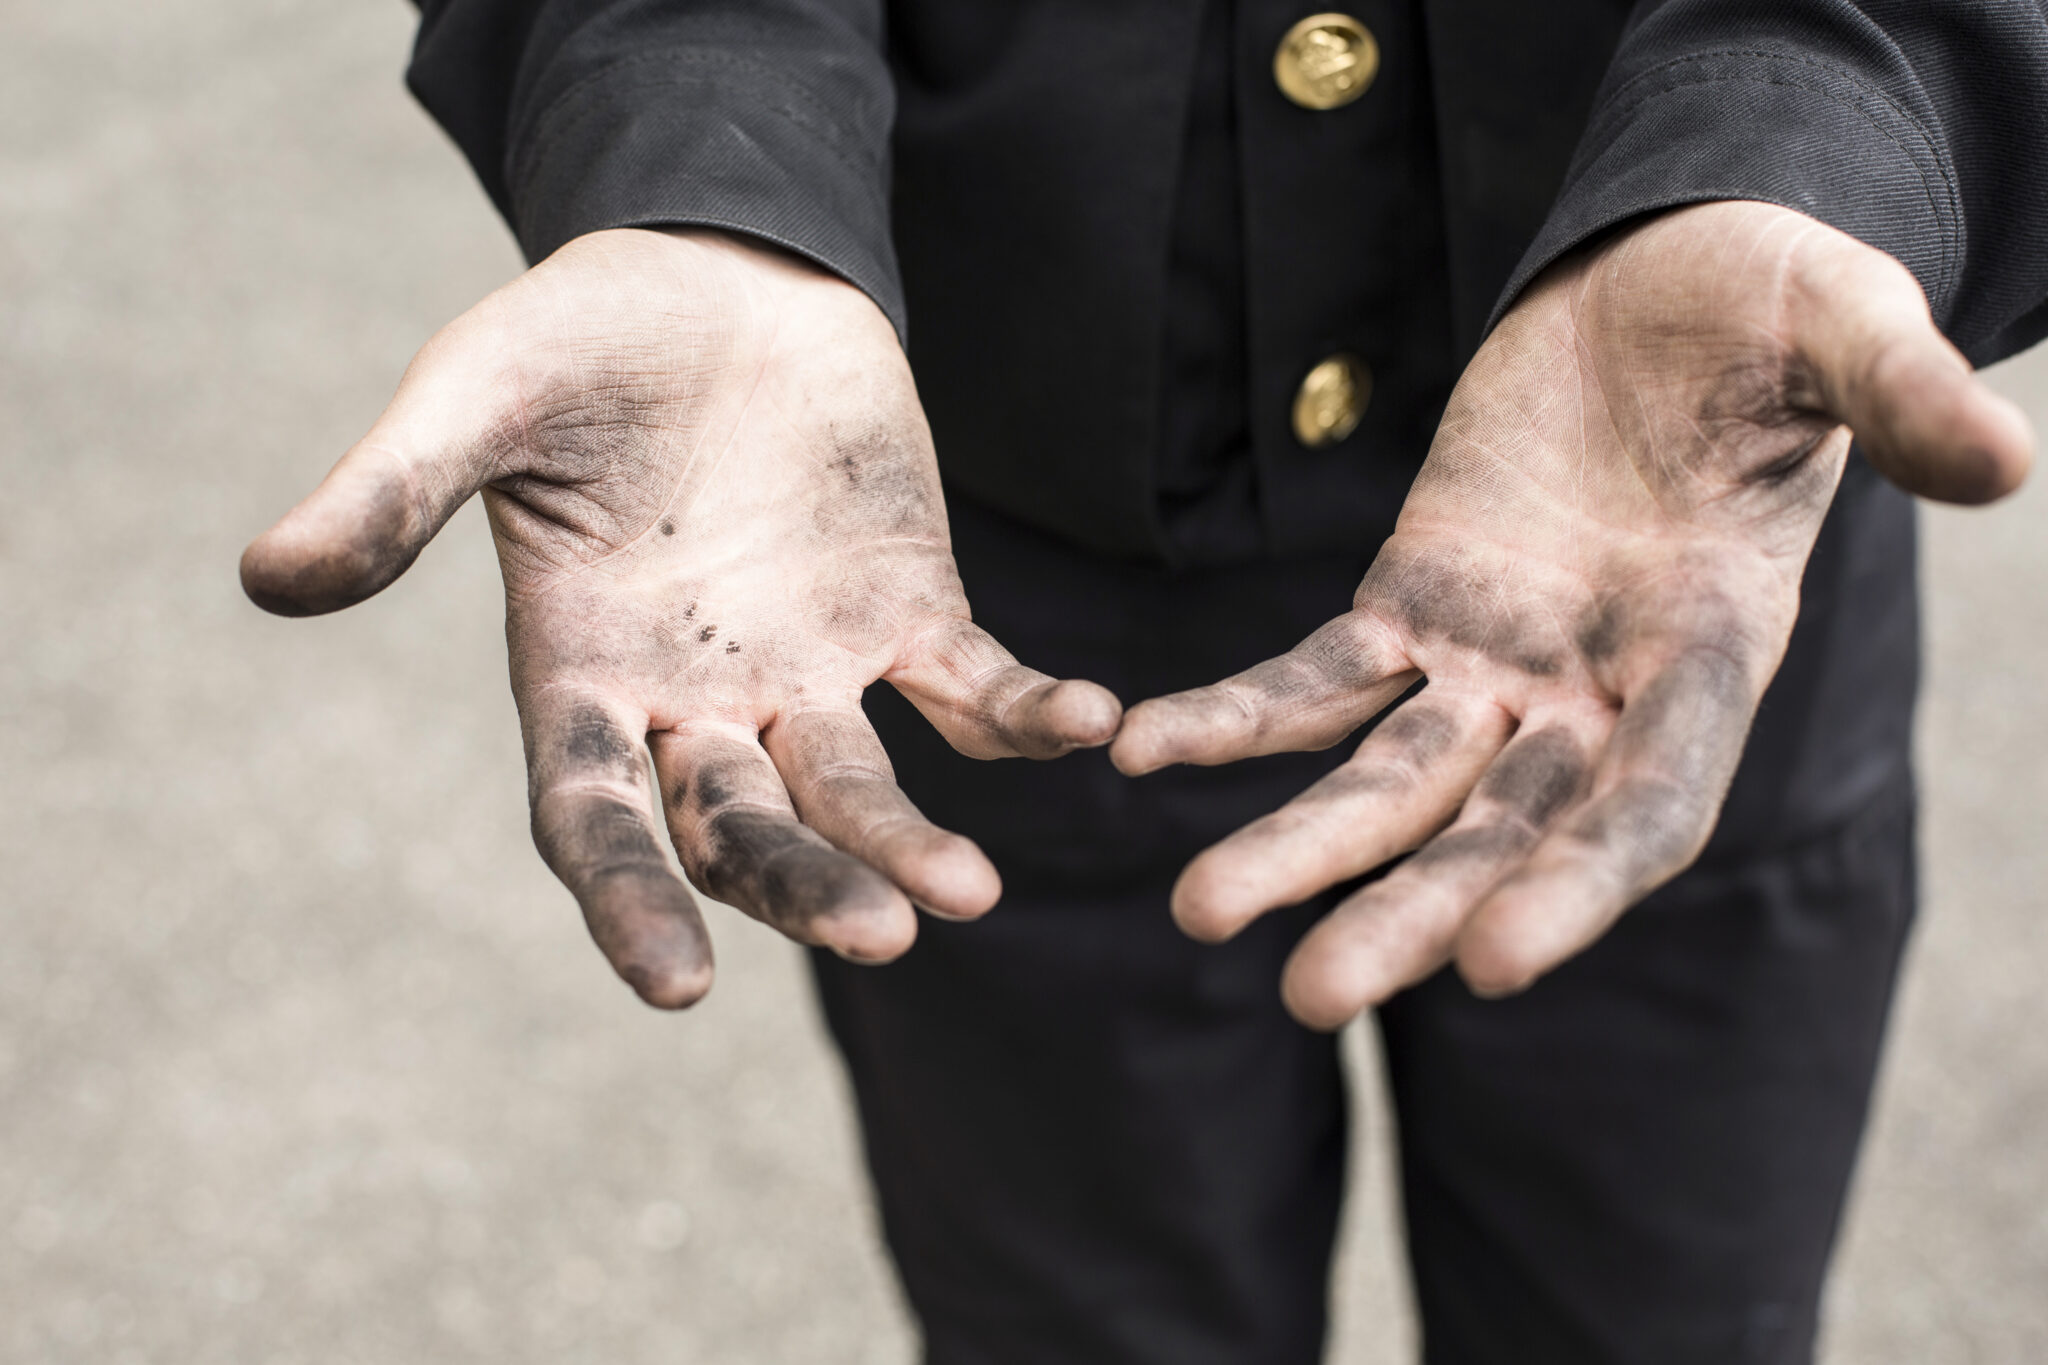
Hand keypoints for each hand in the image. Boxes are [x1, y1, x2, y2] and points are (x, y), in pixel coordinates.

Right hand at [243, 229, 1118, 1007]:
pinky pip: (973, 683)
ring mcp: (811, 667)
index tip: (673, 989)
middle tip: (884, 937)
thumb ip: (394, 489)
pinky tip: (1089, 724)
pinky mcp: (909, 610)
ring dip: (913, 839)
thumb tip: (262, 578)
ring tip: (970, 892)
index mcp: (582, 673)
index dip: (628, 901)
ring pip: (860, 786)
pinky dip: (1025, 710)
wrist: (723, 272)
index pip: (594, 818)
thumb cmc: (583, 336)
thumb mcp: (478, 394)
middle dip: (805, 886)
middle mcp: (698, 699)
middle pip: (745, 827)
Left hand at [1112, 201, 2032, 1027]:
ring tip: (1198, 913)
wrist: (1665, 285)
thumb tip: (2005, 462)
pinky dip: (1238, 718)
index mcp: (1709, 652)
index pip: (1648, 801)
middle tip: (1309, 995)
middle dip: (1407, 910)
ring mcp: (1496, 661)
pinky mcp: (1412, 605)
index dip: (1579, 884)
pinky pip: (1314, 676)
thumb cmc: (1768, 307)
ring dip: (1295, 845)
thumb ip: (1896, 397)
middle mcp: (1597, 690)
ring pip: (1387, 778)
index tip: (1491, 965)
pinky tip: (1146, 751)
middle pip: (1498, 831)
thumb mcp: (1838, 327)